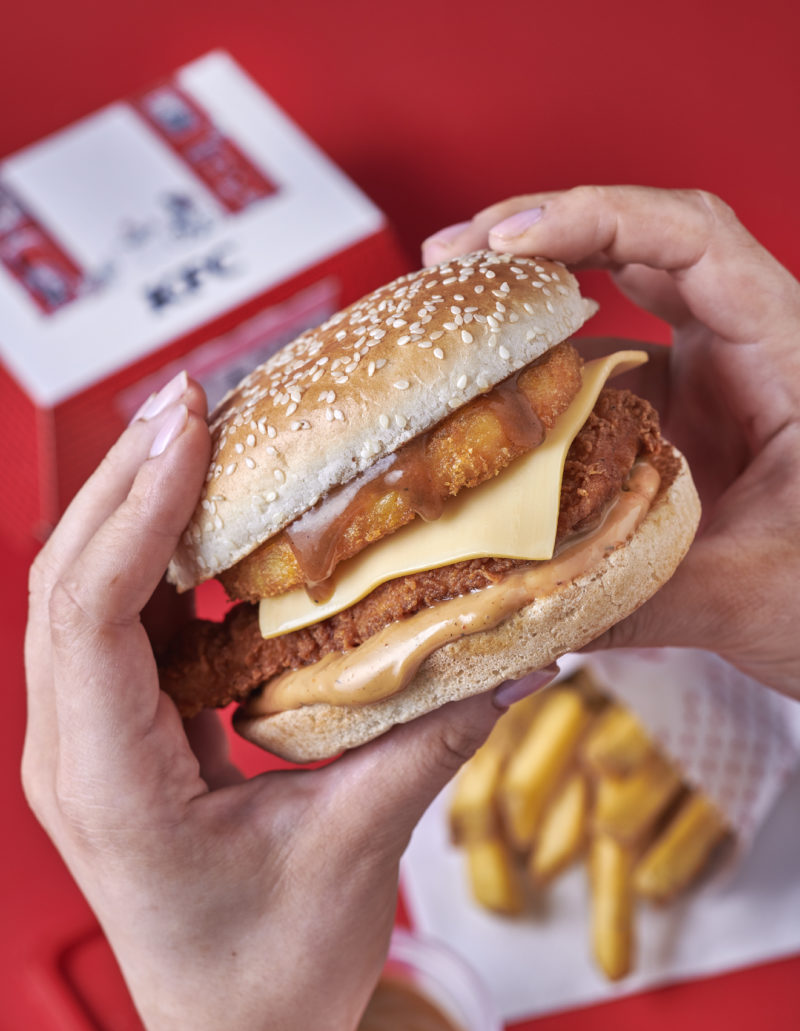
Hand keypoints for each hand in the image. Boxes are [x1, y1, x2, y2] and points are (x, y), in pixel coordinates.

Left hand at [22, 376, 515, 1030]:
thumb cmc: (274, 975)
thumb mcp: (356, 849)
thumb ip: (430, 740)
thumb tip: (516, 653)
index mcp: (112, 784)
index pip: (89, 614)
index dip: (134, 507)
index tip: (187, 422)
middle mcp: (77, 756)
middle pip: (68, 582)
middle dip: (127, 479)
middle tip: (195, 397)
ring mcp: (89, 747)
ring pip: (84, 596)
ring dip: (135, 510)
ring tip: (201, 436)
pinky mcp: (121, 741)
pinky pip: (121, 628)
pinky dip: (157, 563)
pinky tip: (213, 523)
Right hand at [424, 186, 799, 697]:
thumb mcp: (746, 595)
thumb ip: (641, 596)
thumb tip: (524, 605)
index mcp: (783, 350)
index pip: (693, 240)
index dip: (597, 219)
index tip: (507, 243)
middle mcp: (742, 343)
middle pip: (638, 243)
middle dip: (540, 235)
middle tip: (450, 260)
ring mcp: (706, 375)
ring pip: (611, 304)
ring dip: (530, 306)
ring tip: (450, 324)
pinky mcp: (674, 411)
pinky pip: (599, 373)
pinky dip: (542, 378)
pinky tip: (490, 404)